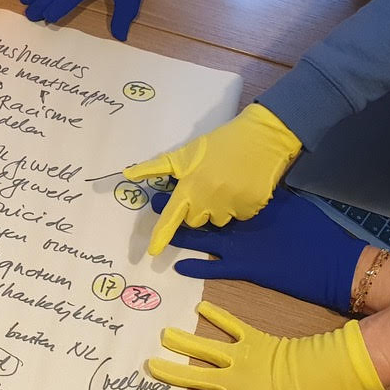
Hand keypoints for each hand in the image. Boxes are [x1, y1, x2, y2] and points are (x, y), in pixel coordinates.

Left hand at [125, 104, 301, 255]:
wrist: (262, 137)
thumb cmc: (221, 144)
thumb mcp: (186, 153)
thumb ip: (157, 168)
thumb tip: (127, 175)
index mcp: (190, 186)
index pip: (171, 216)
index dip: (162, 235)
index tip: (153, 252)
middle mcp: (208, 199)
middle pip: (195, 221)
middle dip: (197, 209)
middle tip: (207, 187)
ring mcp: (231, 205)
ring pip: (218, 221)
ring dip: (219, 209)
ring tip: (228, 185)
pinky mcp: (251, 208)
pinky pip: (240, 216)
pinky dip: (240, 206)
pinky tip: (244, 188)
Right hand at [149, 302, 383, 389]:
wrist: (332, 373)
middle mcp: (238, 381)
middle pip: (197, 377)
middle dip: (172, 372)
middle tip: (150, 364)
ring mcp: (246, 358)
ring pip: (208, 349)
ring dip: (186, 341)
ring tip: (166, 334)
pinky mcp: (257, 340)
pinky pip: (233, 326)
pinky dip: (218, 316)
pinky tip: (202, 306)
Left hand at [152, 188, 366, 312]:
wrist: (334, 263)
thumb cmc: (318, 231)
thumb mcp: (294, 204)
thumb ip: (271, 196)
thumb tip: (254, 184)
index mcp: (254, 203)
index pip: (220, 191)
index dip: (197, 187)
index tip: (177, 178)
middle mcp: (242, 223)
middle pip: (203, 211)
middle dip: (178, 206)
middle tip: (155, 200)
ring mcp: (242, 247)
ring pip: (202, 239)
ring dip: (180, 234)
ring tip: (158, 227)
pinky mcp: (245, 269)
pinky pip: (214, 268)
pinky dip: (196, 267)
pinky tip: (178, 266)